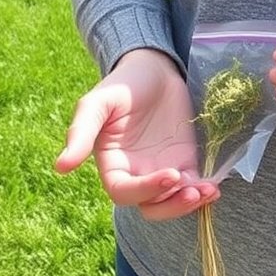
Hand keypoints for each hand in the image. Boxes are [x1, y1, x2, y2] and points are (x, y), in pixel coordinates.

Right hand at [57, 49, 217, 220]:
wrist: (154, 69)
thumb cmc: (122, 85)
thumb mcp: (97, 103)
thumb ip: (80, 133)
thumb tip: (60, 167)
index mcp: (111, 164)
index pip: (123, 192)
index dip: (144, 191)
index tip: (170, 174)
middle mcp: (135, 174)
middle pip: (150, 206)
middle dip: (172, 205)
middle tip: (193, 191)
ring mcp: (161, 170)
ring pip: (171, 203)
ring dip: (189, 203)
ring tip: (208, 190)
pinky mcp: (185, 163)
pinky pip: (192, 188)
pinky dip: (203, 193)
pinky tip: (214, 187)